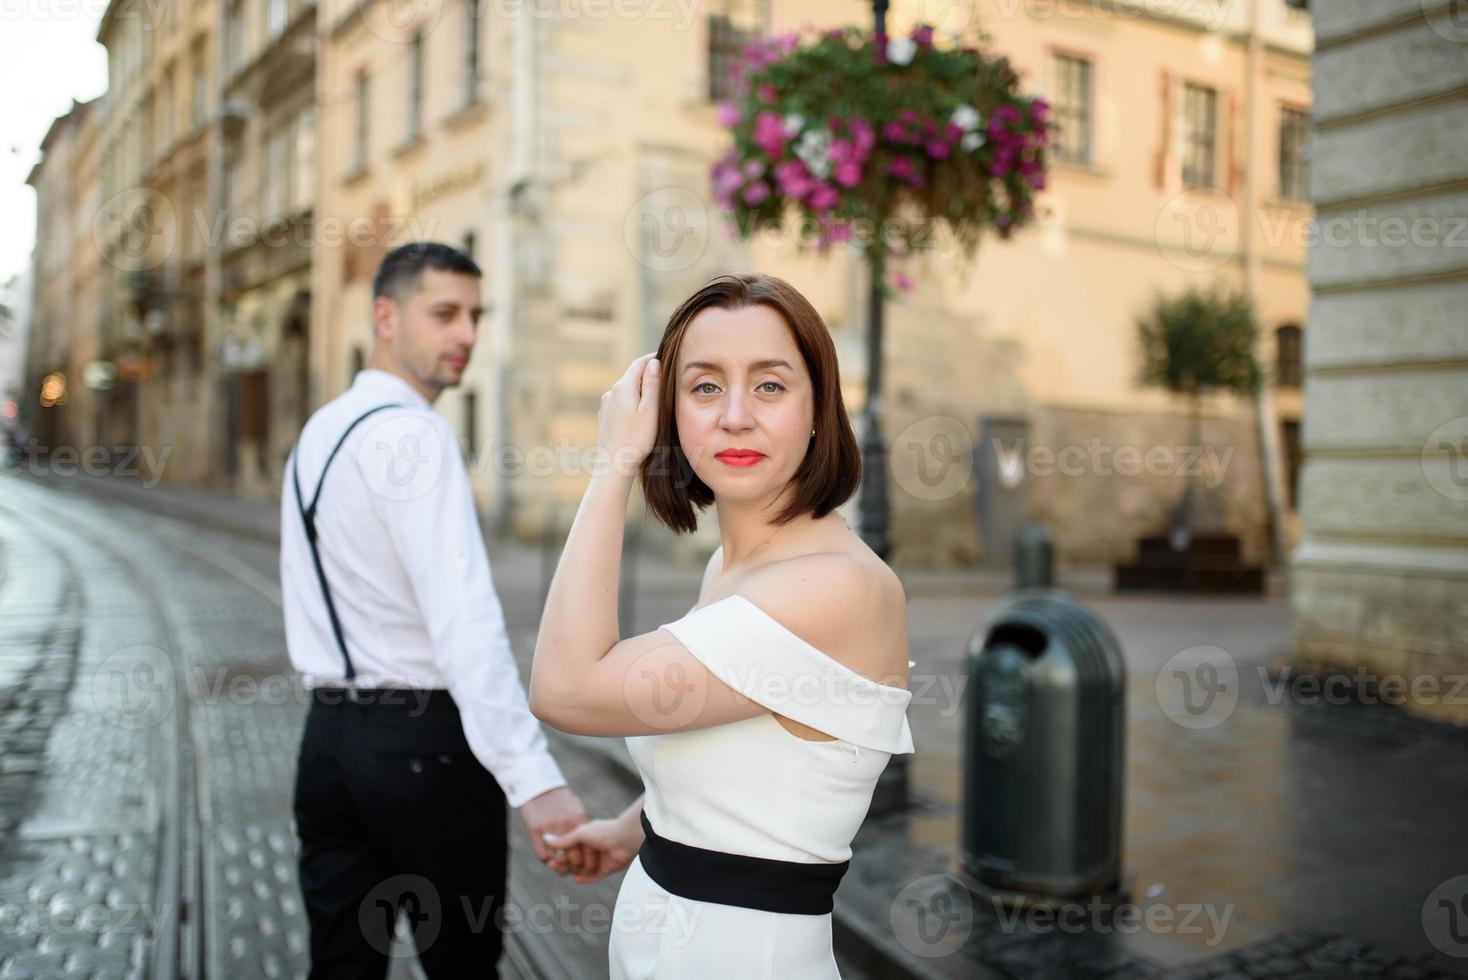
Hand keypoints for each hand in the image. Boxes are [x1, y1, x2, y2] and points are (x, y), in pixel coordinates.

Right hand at [519, 786, 587, 864]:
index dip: (588, 864)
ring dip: (559, 867)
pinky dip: (546, 860)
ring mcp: (550, 827)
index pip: (587, 851)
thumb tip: (590, 842)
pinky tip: (549, 859)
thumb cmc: (561, 798)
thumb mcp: (577, 808)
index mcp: (579, 820)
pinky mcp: (535, 829)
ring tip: (559, 868)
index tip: (586, 869)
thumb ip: (583, 825)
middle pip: (573, 858)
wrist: (541, 784)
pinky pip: (541, 854)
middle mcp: (566, 825)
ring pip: (557, 859)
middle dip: (574, 869)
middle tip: (572, 871)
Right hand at [542, 811, 643, 883]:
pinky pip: (593, 876)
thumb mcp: (580, 833)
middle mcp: (592, 848)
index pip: (569, 848)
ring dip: (574, 871)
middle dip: (565, 864)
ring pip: (583, 869)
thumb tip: (544, 838)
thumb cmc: (603, 831)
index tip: (550, 859)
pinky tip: (574, 880)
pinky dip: (584, 879)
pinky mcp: (606, 869)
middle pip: (575, 860)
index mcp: (586, 837)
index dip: (560, 854)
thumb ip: (563, 839)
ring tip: (564, 873)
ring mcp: (599, 859)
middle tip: (554, 868)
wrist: (625, 838)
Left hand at [596, 353, 659, 477]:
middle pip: (632, 376)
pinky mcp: (605, 417)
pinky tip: (641, 413)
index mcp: (623, 387)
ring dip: (640, 389)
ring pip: (627, 390)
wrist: (614, 464)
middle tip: (666, 375)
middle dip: (648, 374)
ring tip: (656, 396)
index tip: (668, 357)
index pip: (639, 363)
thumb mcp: (650, 409)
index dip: (653, 358)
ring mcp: (606, 405)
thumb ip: (652, 384)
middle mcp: (611, 392)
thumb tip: (654, 362)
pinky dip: (633, 402)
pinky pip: (621, 402)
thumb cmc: (636, 439)